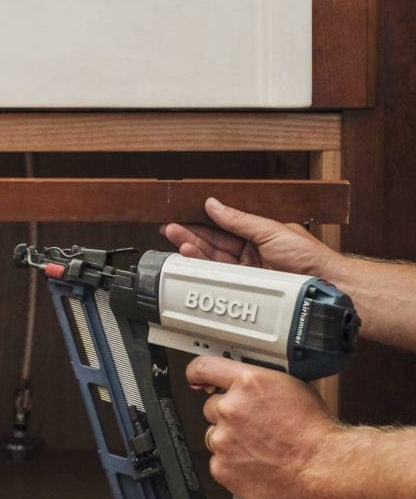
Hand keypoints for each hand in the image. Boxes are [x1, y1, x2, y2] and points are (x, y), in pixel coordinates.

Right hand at [160, 197, 341, 278]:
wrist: (329, 289)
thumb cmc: (312, 260)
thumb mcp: (272, 231)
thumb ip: (240, 219)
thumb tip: (215, 205)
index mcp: (259, 236)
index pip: (223, 227)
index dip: (201, 222)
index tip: (182, 217)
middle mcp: (252, 255)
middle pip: (214, 245)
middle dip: (191, 236)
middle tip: (169, 230)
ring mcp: (248, 275)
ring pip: (214, 262)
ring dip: (194, 252)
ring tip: (177, 243)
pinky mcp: (247, 293)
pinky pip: (221, 280)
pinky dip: (204, 271)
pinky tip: (192, 261)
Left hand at [188, 355, 341, 498]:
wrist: (326, 466)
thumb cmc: (316, 430)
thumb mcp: (289, 387)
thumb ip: (258, 383)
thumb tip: (246, 383)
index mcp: (247, 382)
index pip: (204, 367)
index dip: (197, 373)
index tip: (196, 378)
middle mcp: (231, 407)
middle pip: (213, 407)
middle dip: (230, 416)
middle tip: (256, 428)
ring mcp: (224, 438)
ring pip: (215, 435)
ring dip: (231, 441)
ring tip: (261, 448)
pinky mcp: (223, 466)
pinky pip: (219, 462)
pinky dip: (233, 465)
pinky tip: (257, 464)